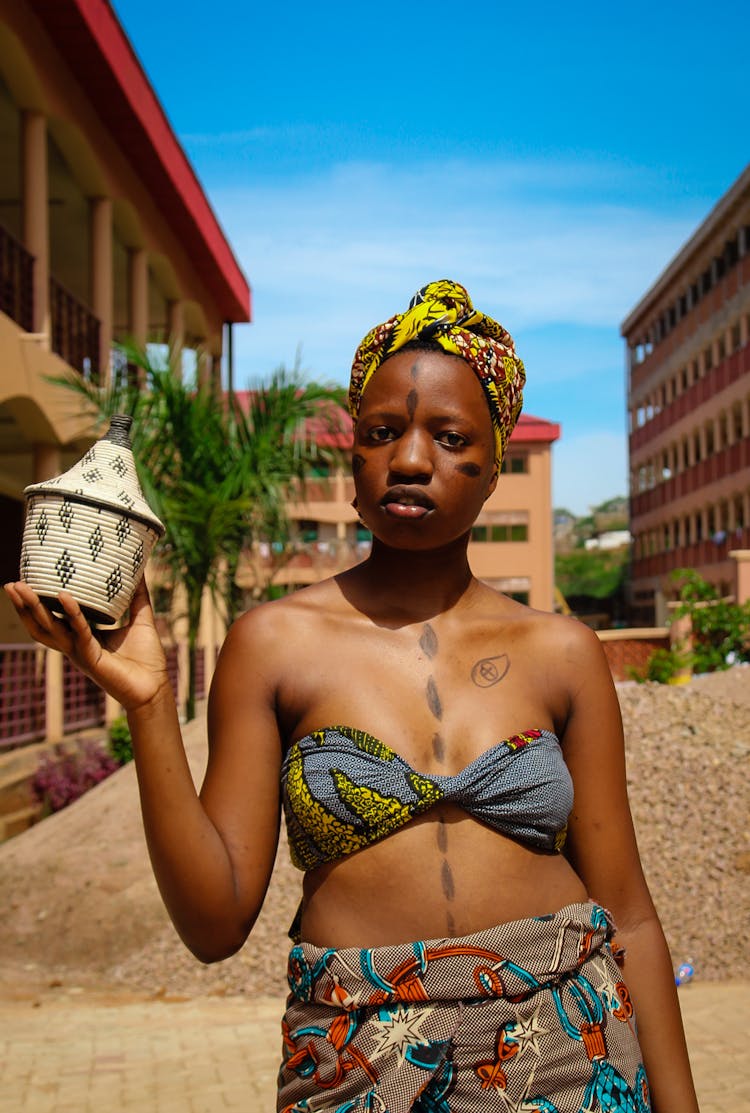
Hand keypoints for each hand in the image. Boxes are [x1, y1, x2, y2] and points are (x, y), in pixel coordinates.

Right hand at [4, 578, 170, 711]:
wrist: (155, 687)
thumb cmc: (147, 658)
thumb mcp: (141, 619)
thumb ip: (138, 596)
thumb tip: (140, 569)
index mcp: (82, 637)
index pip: (53, 618)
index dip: (39, 603)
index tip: (28, 581)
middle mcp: (75, 645)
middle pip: (41, 624)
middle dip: (24, 605)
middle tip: (11, 584)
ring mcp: (79, 652)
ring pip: (49, 629)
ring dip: (33, 608)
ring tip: (21, 589)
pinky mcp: (90, 658)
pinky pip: (78, 631)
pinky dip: (70, 612)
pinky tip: (63, 595)